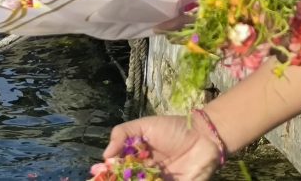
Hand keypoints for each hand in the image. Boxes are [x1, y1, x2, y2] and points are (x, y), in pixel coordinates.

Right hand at [102, 115, 222, 180]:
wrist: (205, 136)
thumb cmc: (175, 128)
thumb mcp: (145, 125)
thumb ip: (122, 134)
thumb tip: (106, 155)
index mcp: (136, 159)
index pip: (116, 169)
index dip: (105, 172)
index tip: (96, 172)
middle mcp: (144, 174)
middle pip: (125, 180)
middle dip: (113, 180)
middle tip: (105, 179)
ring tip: (121, 179)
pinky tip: (140, 180)